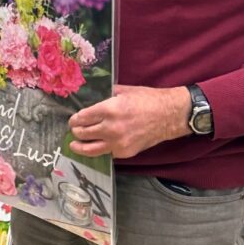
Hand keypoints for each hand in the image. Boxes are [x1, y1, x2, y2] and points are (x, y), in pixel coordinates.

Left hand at [69, 85, 191, 158]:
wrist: (170, 115)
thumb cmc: (147, 99)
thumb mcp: (122, 91)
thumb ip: (104, 97)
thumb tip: (91, 101)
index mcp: (108, 110)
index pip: (81, 118)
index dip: (75, 119)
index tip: (73, 119)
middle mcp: (110, 128)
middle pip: (82, 133)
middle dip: (76, 131)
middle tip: (75, 129)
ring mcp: (118, 143)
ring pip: (89, 149)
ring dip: (79, 146)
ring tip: (74, 145)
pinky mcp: (125, 152)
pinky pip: (105, 153)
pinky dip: (99, 149)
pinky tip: (95, 146)